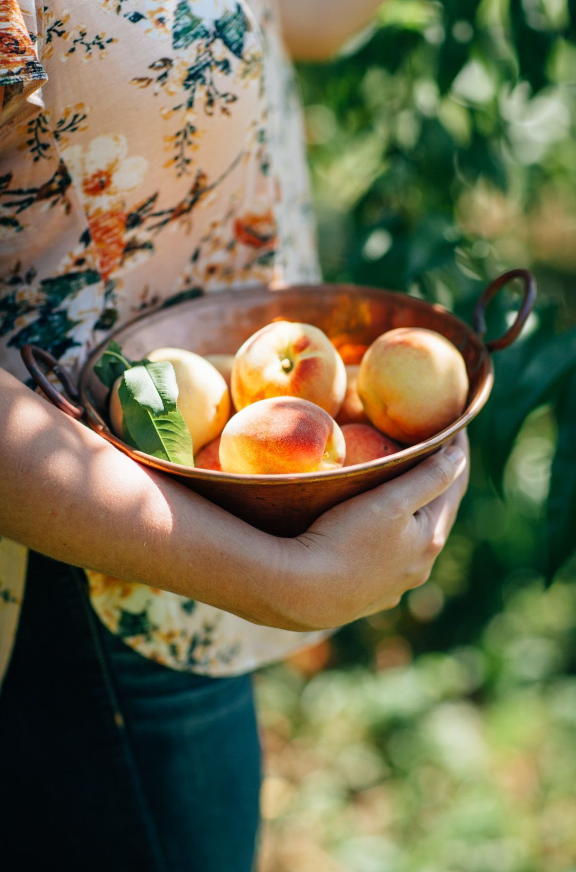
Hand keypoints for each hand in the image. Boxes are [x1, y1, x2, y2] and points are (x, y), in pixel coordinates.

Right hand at [284, 430, 468, 629]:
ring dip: (415, 515)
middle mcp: (420, 566)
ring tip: (406, 491)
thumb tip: (459, 458)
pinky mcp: (368, 598)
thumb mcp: (390, 501)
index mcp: (430, 539)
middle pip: (437, 515)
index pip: (454, 487)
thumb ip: (428, 478)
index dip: (458, 454)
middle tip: (435, 452)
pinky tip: (380, 538)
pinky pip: (389, 561)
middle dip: (438, 484)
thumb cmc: (344, 538)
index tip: (458, 426)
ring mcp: (394, 586)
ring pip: (413, 541)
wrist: (300, 593)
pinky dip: (393, 539)